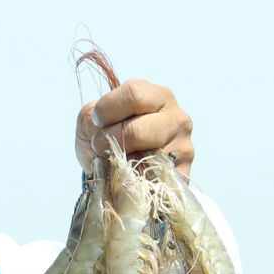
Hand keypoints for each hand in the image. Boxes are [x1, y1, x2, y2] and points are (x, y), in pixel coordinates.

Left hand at [74, 80, 194, 178]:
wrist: (114, 170)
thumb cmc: (107, 137)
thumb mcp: (92, 120)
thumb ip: (91, 116)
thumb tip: (99, 129)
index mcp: (158, 96)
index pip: (134, 94)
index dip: (107, 109)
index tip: (97, 121)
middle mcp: (177, 119)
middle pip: (138, 130)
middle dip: (110, 140)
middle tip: (100, 145)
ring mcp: (183, 148)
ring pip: (146, 157)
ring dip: (121, 161)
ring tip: (115, 159)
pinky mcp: (182, 174)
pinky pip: (153, 179)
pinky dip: (134, 179)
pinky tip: (129, 173)